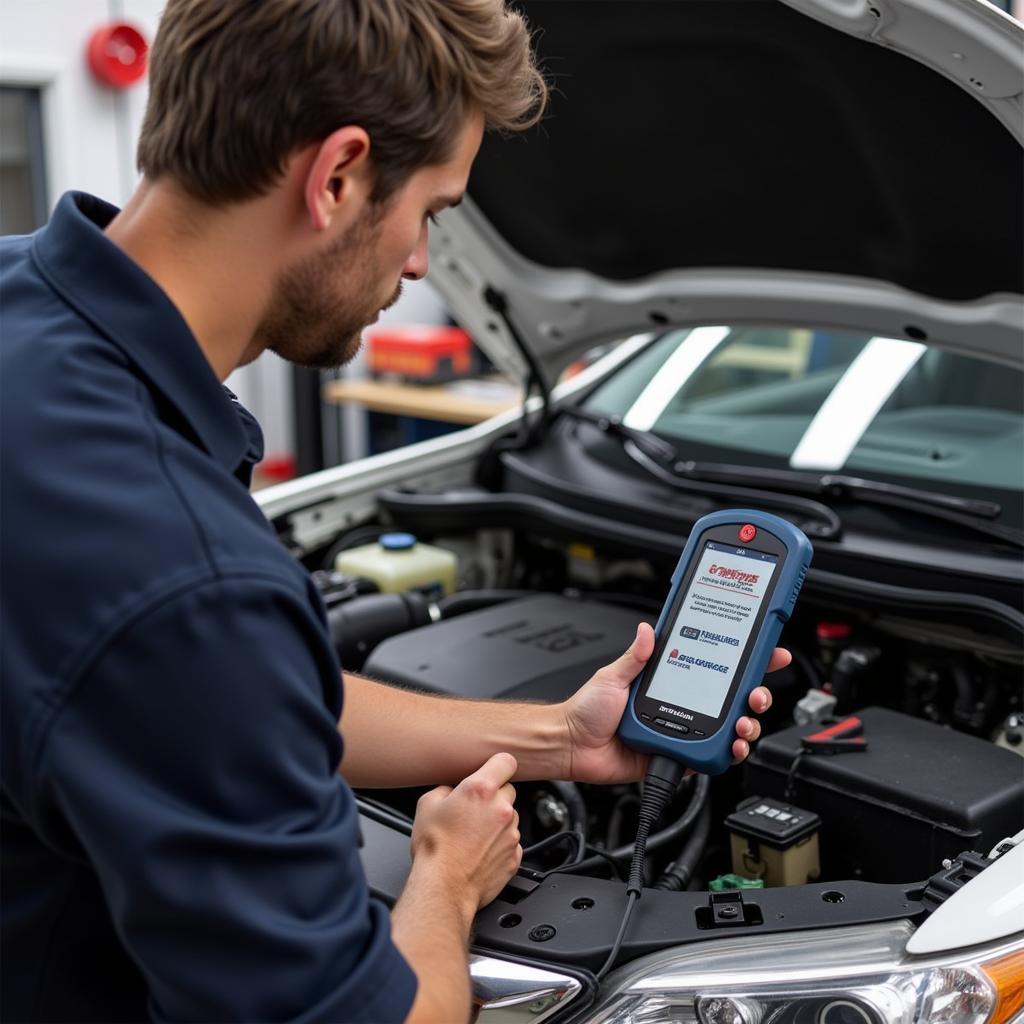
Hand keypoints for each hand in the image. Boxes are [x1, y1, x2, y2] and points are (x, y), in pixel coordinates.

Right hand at [409, 752, 522, 910]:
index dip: (499, 765)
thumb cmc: (434, 849)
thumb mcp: (427, 805)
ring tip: (474, 835)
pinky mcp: (515, 856)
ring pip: (510, 817)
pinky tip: (480, 851)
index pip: (506, 761)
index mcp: (481, 790)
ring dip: (497, 821)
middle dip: (494, 796)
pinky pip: (512, 842)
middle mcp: (501, 809)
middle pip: (509, 790)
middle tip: (474, 810)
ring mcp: (511, 833)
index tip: (494, 770)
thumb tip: (451, 789)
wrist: (443, 888)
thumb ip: (445, 788)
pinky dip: (500, 844)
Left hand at [561, 623, 789, 783]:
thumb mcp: (613, 676)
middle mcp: (681, 705)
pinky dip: (727, 753)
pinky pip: (710, 757)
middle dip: (754, 695)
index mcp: (670, 681)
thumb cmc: (587, 711)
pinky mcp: (677, 757)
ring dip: (746, 725)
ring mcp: (682, 731)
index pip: (714, 666)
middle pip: (731, 699)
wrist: (572, 746)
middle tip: (755, 695)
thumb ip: (635, 656)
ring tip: (744, 723)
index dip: (743, 661)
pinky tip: (732, 747)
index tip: (767, 652)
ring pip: (728, 729)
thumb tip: (648, 631)